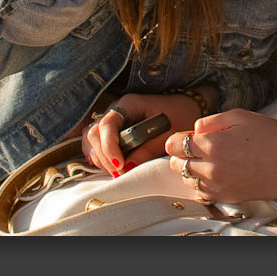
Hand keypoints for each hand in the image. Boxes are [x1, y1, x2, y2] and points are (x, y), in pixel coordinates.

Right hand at [79, 91, 206, 175]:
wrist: (185, 108)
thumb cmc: (180, 116)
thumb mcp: (169, 133)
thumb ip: (149, 149)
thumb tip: (127, 167)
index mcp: (129, 103)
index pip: (108, 123)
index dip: (109, 146)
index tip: (119, 164)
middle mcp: (116, 110)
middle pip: (94, 132)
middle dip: (103, 156)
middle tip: (119, 172)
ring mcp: (112, 120)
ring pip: (90, 139)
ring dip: (99, 158)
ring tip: (117, 172)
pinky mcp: (112, 131)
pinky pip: (95, 144)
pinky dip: (100, 157)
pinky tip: (112, 167)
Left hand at [162, 108, 276, 203]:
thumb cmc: (273, 137)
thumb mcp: (240, 116)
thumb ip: (211, 121)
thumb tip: (195, 129)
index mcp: (213, 144)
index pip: (174, 144)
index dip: (177, 138)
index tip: (184, 137)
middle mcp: (211, 167)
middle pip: (176, 163)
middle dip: (182, 154)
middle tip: (197, 148)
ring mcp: (217, 185)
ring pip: (187, 179)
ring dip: (191, 169)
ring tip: (208, 161)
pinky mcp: (225, 197)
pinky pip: (201, 193)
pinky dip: (201, 184)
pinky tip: (213, 174)